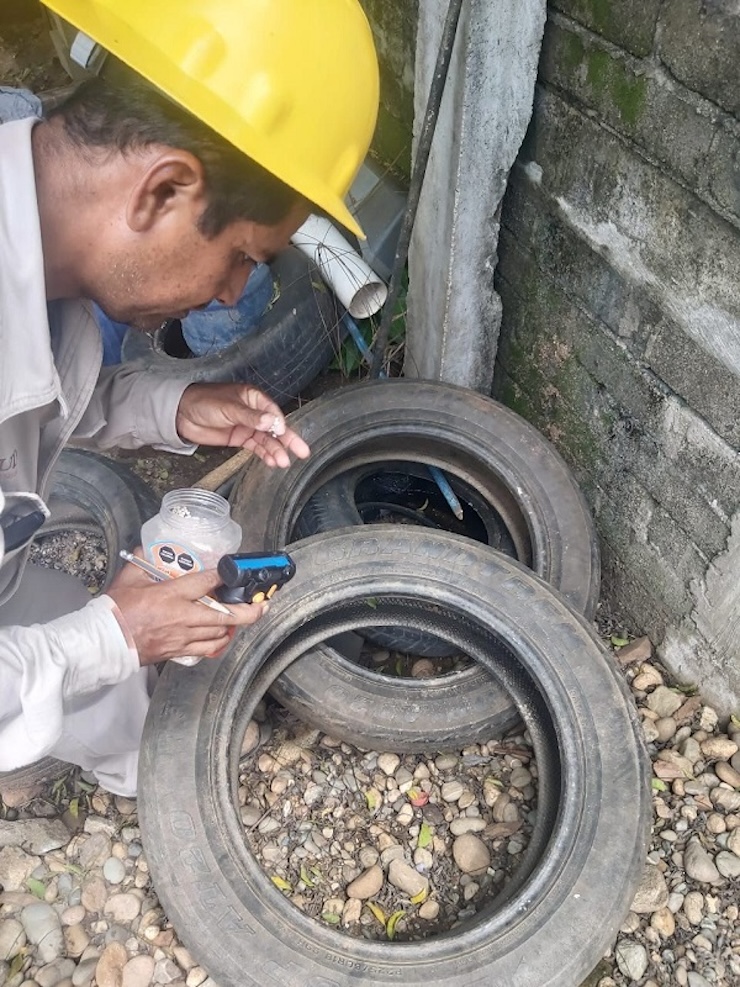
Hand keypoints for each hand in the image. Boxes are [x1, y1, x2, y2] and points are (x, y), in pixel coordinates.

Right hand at [107, 560, 266, 664]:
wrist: (104, 642)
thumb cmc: (116, 610)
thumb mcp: (130, 578)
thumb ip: (144, 561)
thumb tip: (148, 547)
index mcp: (172, 595)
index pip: (207, 582)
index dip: (226, 576)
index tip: (238, 571)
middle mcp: (183, 616)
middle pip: (226, 614)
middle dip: (249, 610)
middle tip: (262, 604)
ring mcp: (184, 636)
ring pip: (221, 633)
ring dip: (235, 625)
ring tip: (244, 617)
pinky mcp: (180, 651)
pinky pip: (208, 649)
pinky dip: (220, 642)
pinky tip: (223, 635)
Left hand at [176, 382, 309, 467]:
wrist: (181, 414)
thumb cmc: (204, 401)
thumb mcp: (228, 408)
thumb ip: (250, 417)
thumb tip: (271, 423)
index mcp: (253, 398)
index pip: (272, 412)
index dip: (279, 424)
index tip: (283, 433)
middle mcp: (254, 412)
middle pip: (275, 428)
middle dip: (288, 440)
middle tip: (303, 452)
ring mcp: (248, 426)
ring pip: (267, 440)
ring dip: (276, 451)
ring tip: (283, 463)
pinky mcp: (240, 438)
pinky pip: (256, 447)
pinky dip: (264, 454)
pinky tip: (272, 462)